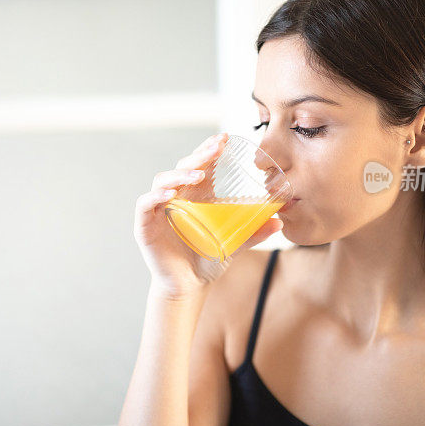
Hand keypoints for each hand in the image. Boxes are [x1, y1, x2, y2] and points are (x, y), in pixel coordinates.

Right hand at [133, 132, 283, 297]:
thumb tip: (279, 222)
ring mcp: (158, 210)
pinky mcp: (145, 226)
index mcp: (194, 196)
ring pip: (162, 181)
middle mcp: (175, 197)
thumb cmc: (207, 259)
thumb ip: (254, 232)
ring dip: (180, 174)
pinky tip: (169, 195)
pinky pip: (145, 205)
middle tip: (217, 147)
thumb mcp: (234, 242)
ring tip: (200, 175)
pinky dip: (154, 197)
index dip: (209, 149)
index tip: (225, 138)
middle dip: (199, 155)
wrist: (189, 286)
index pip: (198, 164)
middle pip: (182, 167)